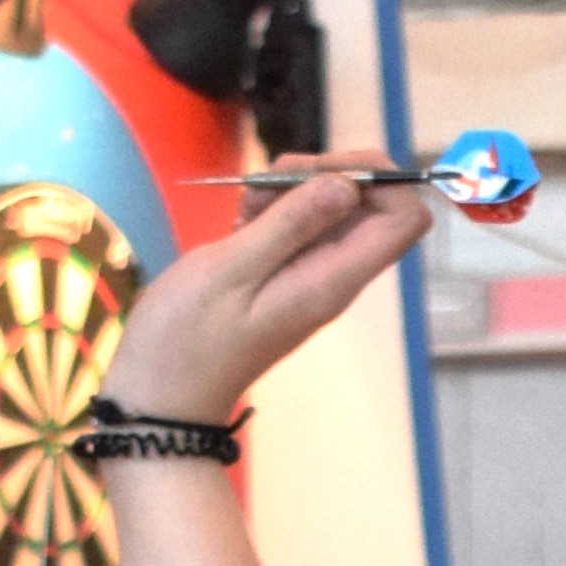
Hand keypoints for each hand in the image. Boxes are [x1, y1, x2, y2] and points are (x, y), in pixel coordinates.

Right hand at [97, 165, 434, 428]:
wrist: (161, 395)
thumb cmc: (187, 337)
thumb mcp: (234, 269)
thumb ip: (292, 224)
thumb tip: (349, 185)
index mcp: (334, 279)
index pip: (404, 219)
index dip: (378, 179)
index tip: (320, 170)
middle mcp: (334, 278)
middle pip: (369, 206)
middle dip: (324, 175)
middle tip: (265, 186)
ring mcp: (311, 278)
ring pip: (330, 211)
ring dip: (291, 191)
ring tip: (243, 208)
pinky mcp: (285, 276)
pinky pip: (299, 229)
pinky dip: (273, 211)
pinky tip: (238, 222)